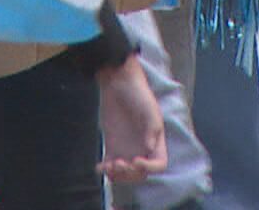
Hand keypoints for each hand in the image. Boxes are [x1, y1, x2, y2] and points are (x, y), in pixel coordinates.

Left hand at [96, 53, 167, 182]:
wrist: (117, 82)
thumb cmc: (138, 93)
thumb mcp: (149, 109)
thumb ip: (152, 129)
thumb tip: (149, 149)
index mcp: (157, 141)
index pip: (159, 164)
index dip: (149, 168)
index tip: (136, 160)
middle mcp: (143, 148)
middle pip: (141, 173)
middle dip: (130, 174)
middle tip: (119, 164)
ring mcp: (128, 148)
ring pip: (126, 173)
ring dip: (118, 176)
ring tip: (108, 166)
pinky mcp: (113, 145)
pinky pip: (111, 165)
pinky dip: (106, 170)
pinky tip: (100, 166)